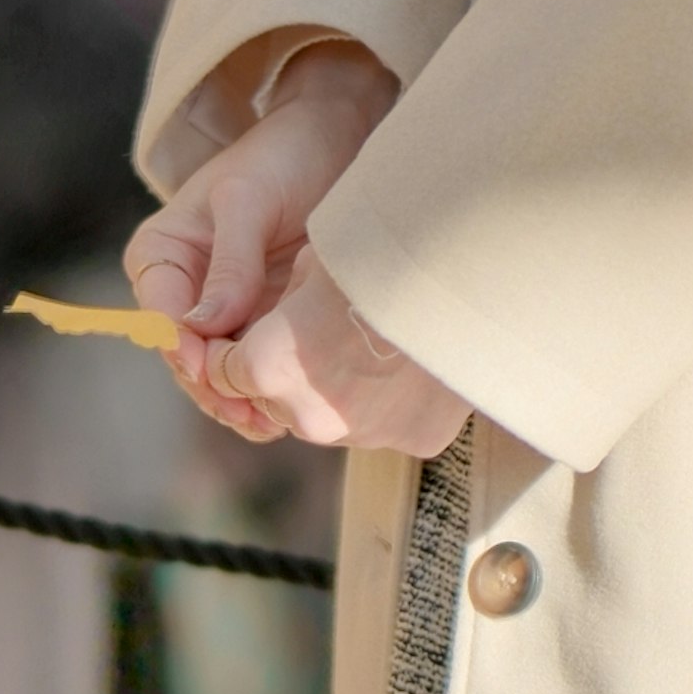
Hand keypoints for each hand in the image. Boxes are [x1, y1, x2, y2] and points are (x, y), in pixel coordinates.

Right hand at [128, 41, 400, 408]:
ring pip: (219, 371)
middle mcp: (183, 290)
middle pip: (186, 356)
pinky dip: (266, 389)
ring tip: (272, 421)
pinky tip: (288, 409)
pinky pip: (255, 365)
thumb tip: (204, 328)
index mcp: (162, 254)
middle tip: (251, 413)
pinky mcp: (262, 321)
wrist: (333, 140)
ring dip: (240, 399)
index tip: (212, 370)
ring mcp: (224, 311)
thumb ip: (230, 263)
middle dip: (214, 386)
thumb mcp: (249, 200)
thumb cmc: (282, 156)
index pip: (159, 315)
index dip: (183, 349)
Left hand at [179, 251, 467, 458]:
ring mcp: (364, 435)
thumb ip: (278, 303)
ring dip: (337, 390)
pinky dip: (394, 400)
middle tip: (321, 328)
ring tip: (372, 340)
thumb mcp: (313, 261)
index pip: (225, 372)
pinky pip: (389, 423)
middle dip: (287, 372)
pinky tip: (415, 356)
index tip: (255, 327)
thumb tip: (272, 319)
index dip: (234, 346)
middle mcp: (307, 416)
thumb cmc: (380, 252)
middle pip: (278, 401)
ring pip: (331, 417)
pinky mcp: (413, 440)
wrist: (467, 274)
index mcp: (268, 367)